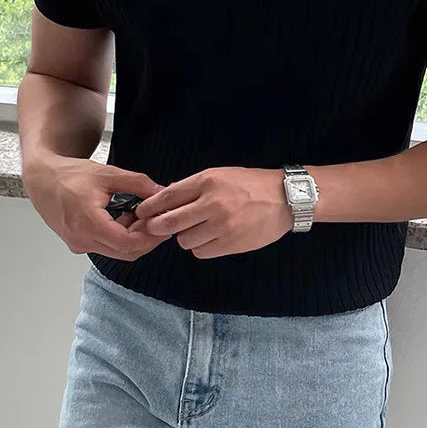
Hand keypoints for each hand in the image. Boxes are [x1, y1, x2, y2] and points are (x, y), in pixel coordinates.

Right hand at [22, 154, 171, 260]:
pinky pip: (106, 248)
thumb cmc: (69, 175)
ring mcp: (78, 244)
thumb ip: (138, 183)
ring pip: (117, 252)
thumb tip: (161, 192)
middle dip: (146, 239)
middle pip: (125, 252)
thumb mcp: (108, 174)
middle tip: (156, 221)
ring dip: (133, 238)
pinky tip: (125, 220)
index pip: (127, 243)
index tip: (162, 225)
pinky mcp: (78, 244)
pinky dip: (120, 238)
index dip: (150, 236)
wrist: (42, 179)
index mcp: (87, 222)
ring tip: (140, 217)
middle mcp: (81, 239)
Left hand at [133, 167, 292, 258]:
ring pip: (184, 240)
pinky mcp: (230, 244)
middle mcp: (212, 204)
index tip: (141, 212)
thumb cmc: (251, 184)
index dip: (150, 207)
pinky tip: (211, 238)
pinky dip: (201, 247)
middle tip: (155, 228)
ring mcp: (222, 226)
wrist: (285, 198)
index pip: (168, 197)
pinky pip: (201, 252)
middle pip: (168, 223)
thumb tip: (165, 197)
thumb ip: (193, 186)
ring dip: (185, 237)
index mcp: (207, 182)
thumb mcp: (220, 175)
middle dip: (157, 227)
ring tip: (198, 229)